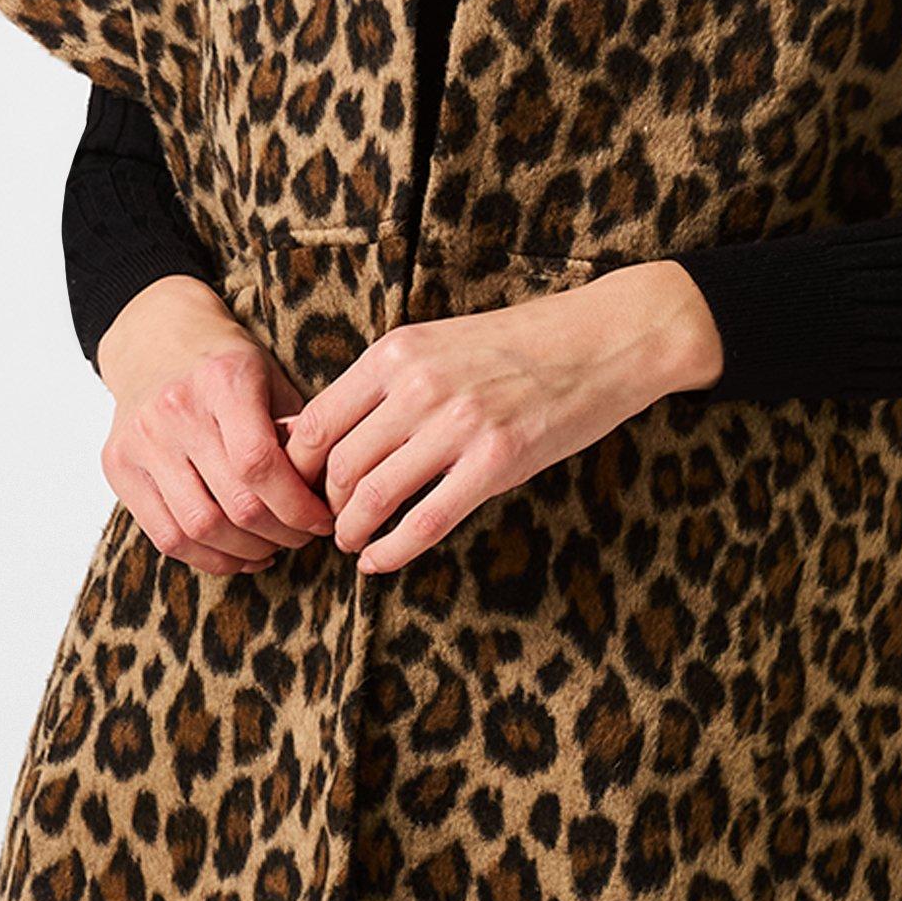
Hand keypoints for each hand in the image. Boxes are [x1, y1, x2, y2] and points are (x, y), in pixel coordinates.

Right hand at [98, 275, 340, 575]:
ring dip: (245, 552)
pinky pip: (165, 536)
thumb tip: (323, 494)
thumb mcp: (271, 379)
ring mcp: (140, 441)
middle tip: (302, 537)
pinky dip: (206, 557)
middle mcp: (174, 411)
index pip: (260, 465)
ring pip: (198, 529)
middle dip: (280, 534)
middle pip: (234, 504)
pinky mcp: (117, 466)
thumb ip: (295, 433)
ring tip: (271, 548)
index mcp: (221, 381)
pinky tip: (236, 554)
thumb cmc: (226, 364)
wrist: (155, 338)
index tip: (321, 520)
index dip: (297, 506)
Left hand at [282, 260, 724, 575]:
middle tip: (328, 526)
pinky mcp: (498, 460)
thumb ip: (380, 385)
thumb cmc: (518, 344)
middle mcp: (418, 385)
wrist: (603, 338)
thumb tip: (310, 432)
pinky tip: (380, 561)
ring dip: (352, 532)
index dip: (298, 469)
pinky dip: (393, 550)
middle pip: (339, 466)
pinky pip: (428, 520)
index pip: (316, 423)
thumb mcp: (437, 345)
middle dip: (324, 508)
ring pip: (375, 496)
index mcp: (396, 352)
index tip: (301, 491)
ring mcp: (459, 423)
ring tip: (351, 544)